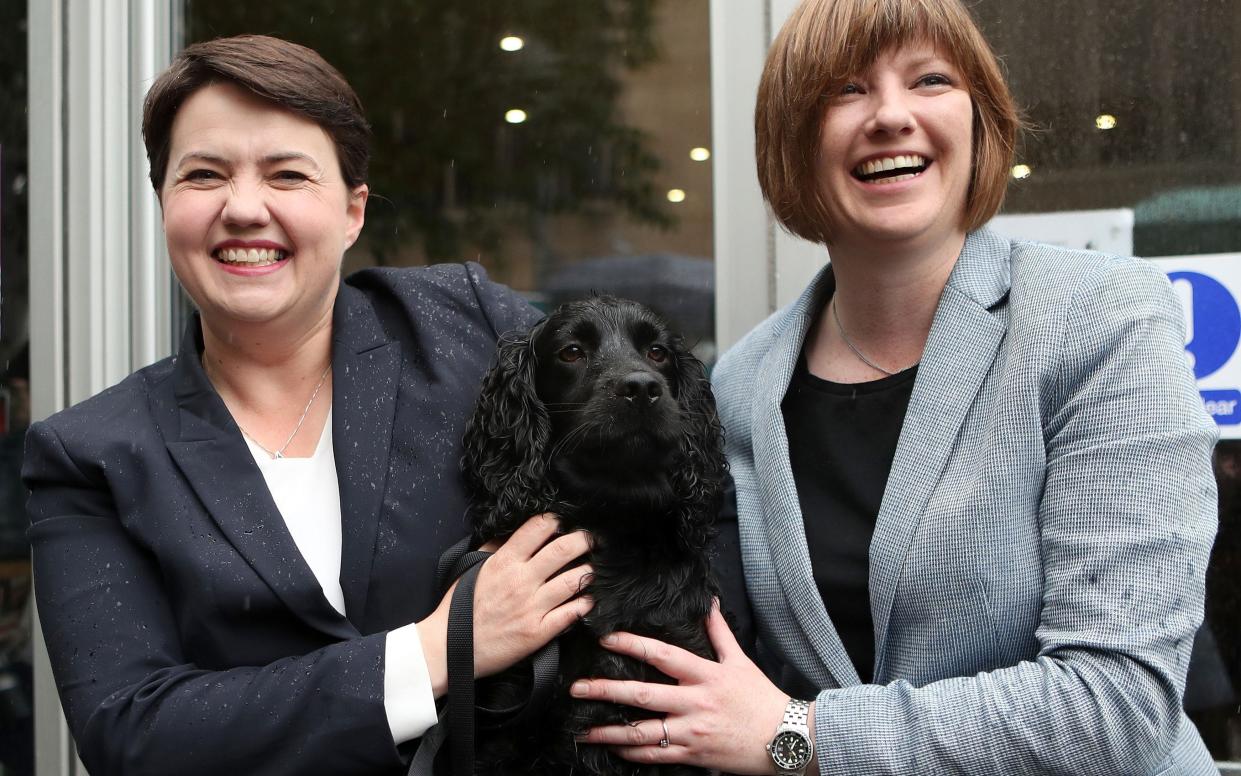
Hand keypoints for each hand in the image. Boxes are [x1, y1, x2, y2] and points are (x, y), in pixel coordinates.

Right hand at [418, 514, 592, 694]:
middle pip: (564, 549)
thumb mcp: (474, 568)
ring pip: (575, 579)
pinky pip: (573, 612)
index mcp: (504, 561)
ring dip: (590, 571)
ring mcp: (532, 606)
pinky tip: (590, 598)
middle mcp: (521, 580)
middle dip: (584, 539)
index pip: (537, 528)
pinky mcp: (539, 631)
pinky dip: (586, 602)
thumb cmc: (460, 608)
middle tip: (592, 540)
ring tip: (595, 569)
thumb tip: (511, 531)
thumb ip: (494, 548)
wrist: (450, 648)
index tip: (566, 521)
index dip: (557, 520)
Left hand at [570, 602, 792, 774]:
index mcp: (706, 675)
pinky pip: (656, 756)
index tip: (605, 638)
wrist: (786, 739)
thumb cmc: (762, 699)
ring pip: (642, 732)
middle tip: (576, 688)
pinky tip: (614, 747)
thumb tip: (708, 603)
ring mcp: (692, 732)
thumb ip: (719, 633)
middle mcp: (695, 703)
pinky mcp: (694, 755)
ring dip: (609, 730)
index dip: (632, 644)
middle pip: (642, 695)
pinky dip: (632, 752)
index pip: (662, 655)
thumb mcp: (741, 661)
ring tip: (584, 728)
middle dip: (605, 690)